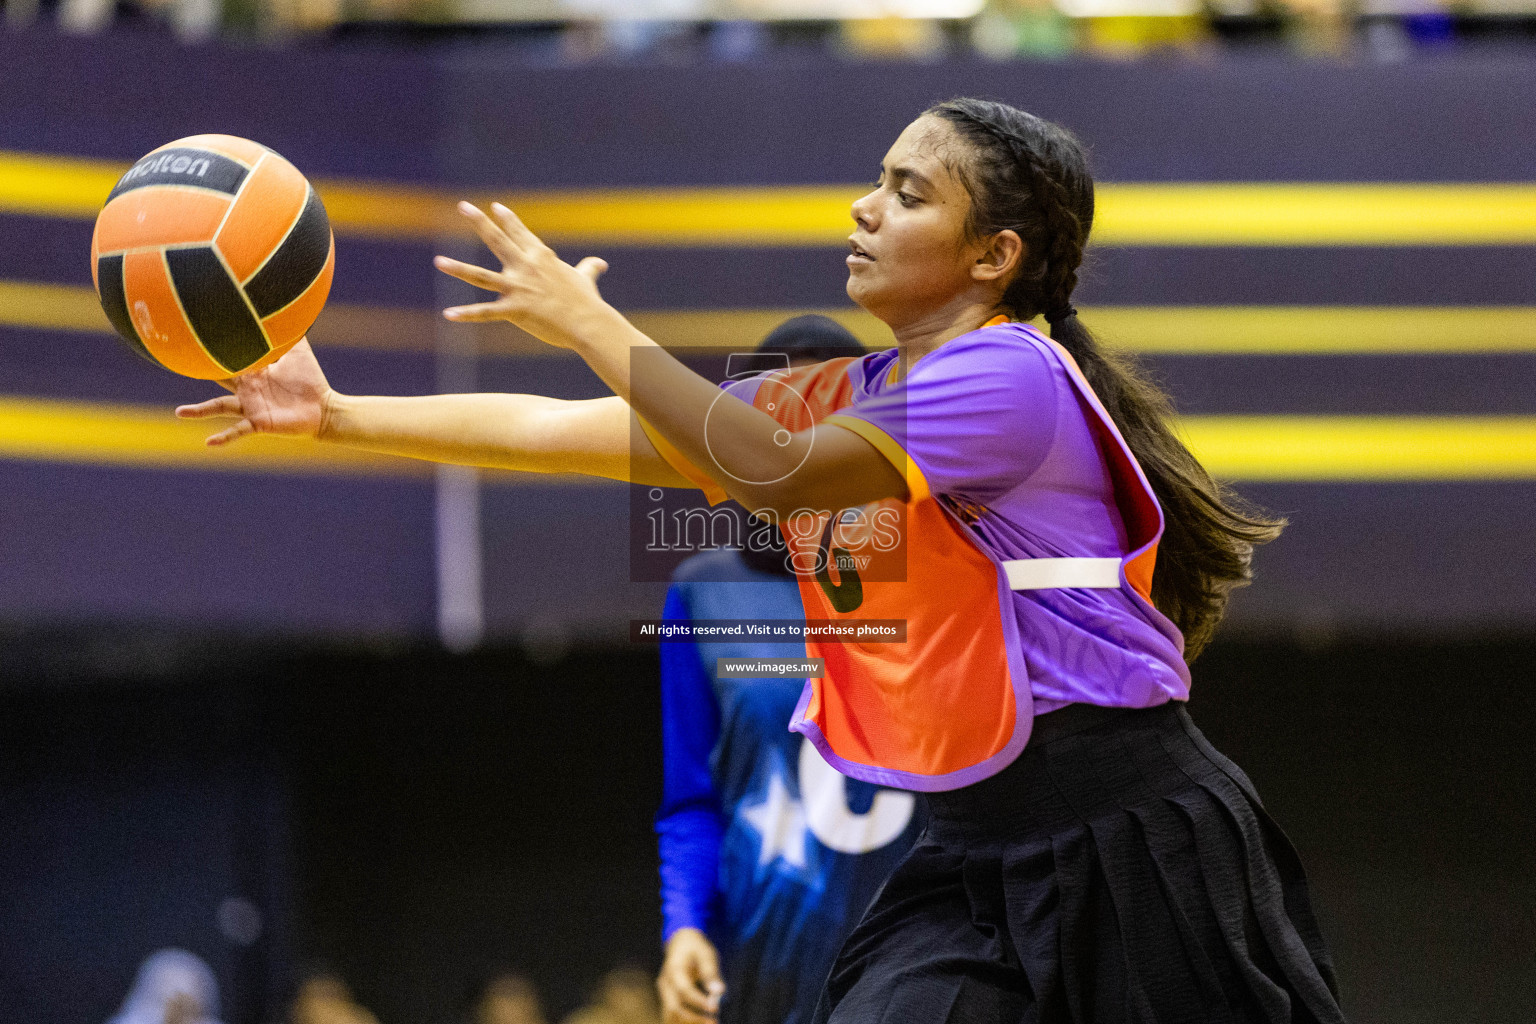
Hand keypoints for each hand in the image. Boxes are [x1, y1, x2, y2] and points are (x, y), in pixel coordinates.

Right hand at [174, 338, 332, 445]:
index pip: (227, 358)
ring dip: (200, 411)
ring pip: (220, 407)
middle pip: (216, 378)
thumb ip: (290, 331)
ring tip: (180, 412)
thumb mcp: (298, 351)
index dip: (212, 349)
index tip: (190, 336)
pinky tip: (209, 442)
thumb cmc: (309, 380)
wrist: (324, 407)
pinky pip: (238, 430)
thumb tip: (290, 304)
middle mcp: (245, 388)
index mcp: (252, 371)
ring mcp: (250, 406)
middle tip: (174, 364)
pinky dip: (224, 436)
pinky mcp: (259, 422)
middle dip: (199, 371)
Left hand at [433, 201, 608, 347]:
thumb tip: (600, 264)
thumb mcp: (586, 280)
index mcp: (541, 257)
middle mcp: (526, 267)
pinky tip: (448, 314)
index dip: (507, 218)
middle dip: (479, 222)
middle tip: (463, 206)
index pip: (520, 232)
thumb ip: (589, 268)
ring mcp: (518, 288)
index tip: (495, 206)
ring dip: (458, 269)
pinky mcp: (515, 310)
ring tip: (438, 261)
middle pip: (498, 240)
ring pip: (481, 277)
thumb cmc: (587, 302)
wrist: (589, 322)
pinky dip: (466, 314)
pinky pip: (486, 312)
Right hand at [657, 928, 724, 1023]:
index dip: (699, 1002)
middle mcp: (665, 983)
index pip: (684, 990)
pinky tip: (700, 1022)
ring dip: (689, 1023)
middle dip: (694, 1019)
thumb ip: (711, 973)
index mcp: (674, 969)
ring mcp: (664, 993)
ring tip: (709, 1023)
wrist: (680, 943)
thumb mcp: (706, 955)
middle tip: (714, 1022)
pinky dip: (684, 1022)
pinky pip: (672, 1015)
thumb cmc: (696, 948)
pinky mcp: (667, 999)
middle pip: (674, 1008)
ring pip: (671, 1015)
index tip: (715, 1009)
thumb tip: (720, 992)